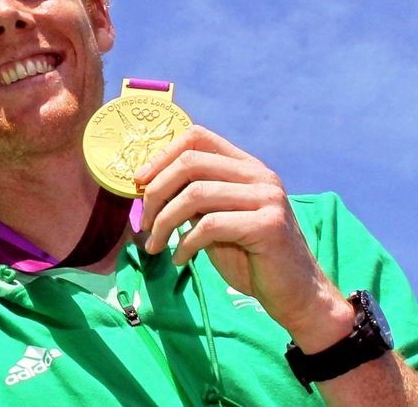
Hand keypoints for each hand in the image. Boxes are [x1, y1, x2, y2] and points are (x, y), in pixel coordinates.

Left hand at [137, 125, 352, 349]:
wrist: (294, 295)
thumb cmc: (250, 258)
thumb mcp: (214, 221)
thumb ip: (192, 200)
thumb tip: (147, 186)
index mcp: (246, 167)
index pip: (197, 137)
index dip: (161, 156)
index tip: (138, 182)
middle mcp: (259, 175)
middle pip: (190, 163)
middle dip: (155, 192)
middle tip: (143, 222)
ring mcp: (268, 197)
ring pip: (195, 194)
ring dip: (164, 222)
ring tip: (154, 245)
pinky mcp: (269, 225)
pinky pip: (210, 225)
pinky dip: (185, 243)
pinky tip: (179, 258)